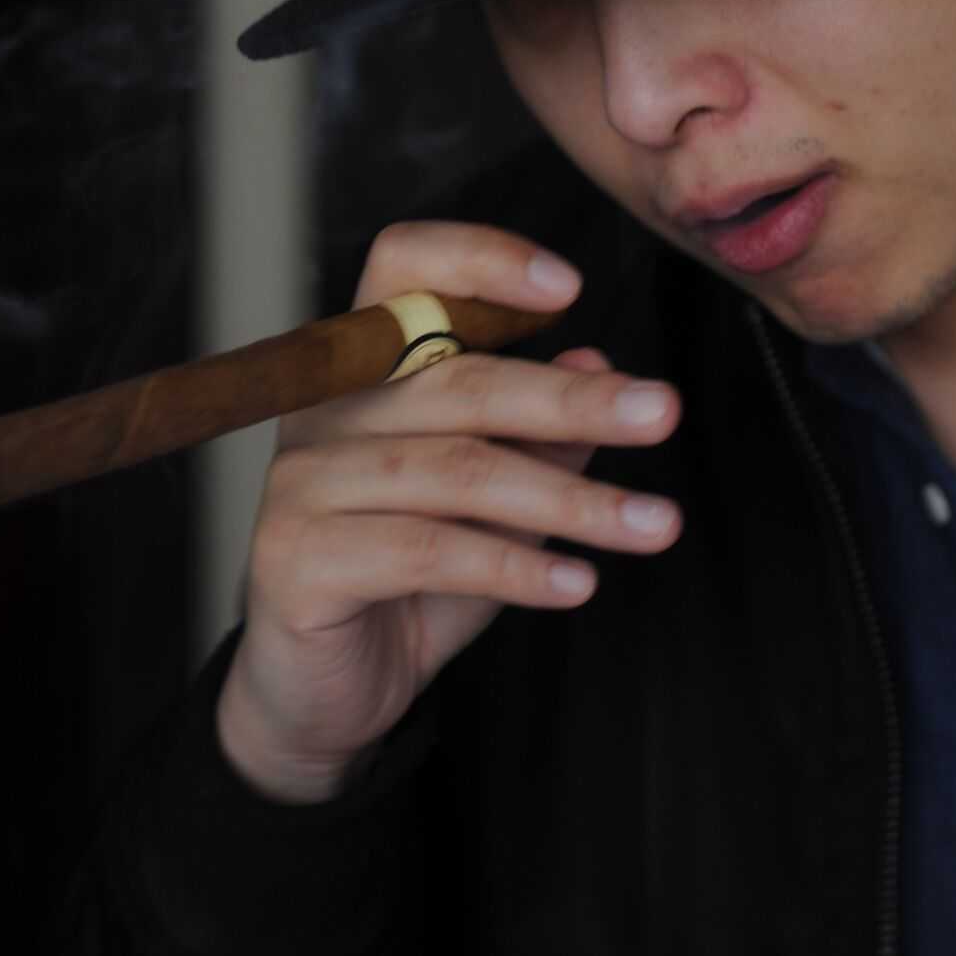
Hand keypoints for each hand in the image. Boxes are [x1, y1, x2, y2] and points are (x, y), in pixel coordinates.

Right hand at [213, 221, 684, 803]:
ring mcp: (301, 482)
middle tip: (662, 413)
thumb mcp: (494, 502)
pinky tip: (578, 582)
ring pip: (455, 469)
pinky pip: (426, 550)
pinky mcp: (294, 558)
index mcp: (364, 369)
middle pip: (456, 378)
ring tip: (654, 524)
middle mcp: (324, 410)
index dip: (481, 260)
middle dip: (573, 399)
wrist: (324, 696)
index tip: (570, 287)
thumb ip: (538, 433)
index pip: (405, 268)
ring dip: (571, 499)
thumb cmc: (411, 580)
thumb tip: (598, 363)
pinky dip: (515, 566)